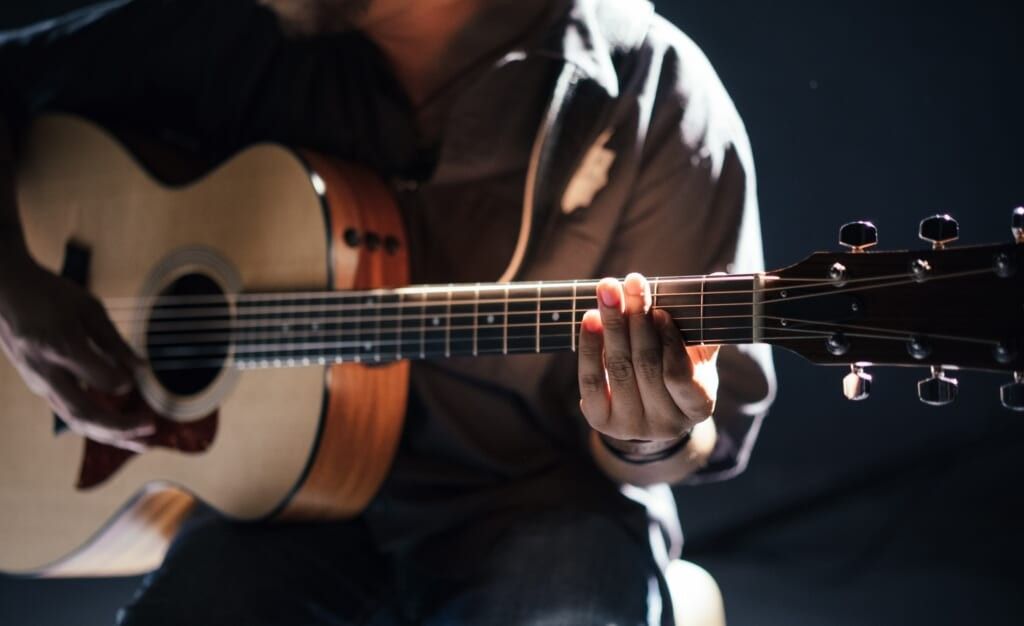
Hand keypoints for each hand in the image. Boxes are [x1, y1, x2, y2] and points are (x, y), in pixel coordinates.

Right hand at [0, 254, 153, 450]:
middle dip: (121, 428)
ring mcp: (39, 383)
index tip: (140, 378)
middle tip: (152, 428)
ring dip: (111, 435)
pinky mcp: (39, 387)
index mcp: (61, 347)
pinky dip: (98, 425)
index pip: (100, 379)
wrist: (3, 292)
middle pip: (84, 413)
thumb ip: (114, 341)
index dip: (124, 382)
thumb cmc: (49, 294)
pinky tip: (121, 430)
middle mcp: (47, 372)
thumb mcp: (88, 308)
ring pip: (76, 420)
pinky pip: (70, 413)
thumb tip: (142, 370)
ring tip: (143, 442)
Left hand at [577, 273, 718, 446]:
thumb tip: (718, 278)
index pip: (680, 376)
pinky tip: (591, 318)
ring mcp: (631, 426)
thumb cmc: (677, 371)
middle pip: (646, 366)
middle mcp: (665, 424)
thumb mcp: (696, 354)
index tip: (660, 311)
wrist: (647, 410)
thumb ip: (703, 323)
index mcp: (698, 407)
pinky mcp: (601, 421)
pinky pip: (591, 380)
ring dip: (612, 325)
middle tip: (632, 283)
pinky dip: (590, 346)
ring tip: (608, 291)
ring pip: (618, 369)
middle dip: (637, 320)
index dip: (669, 343)